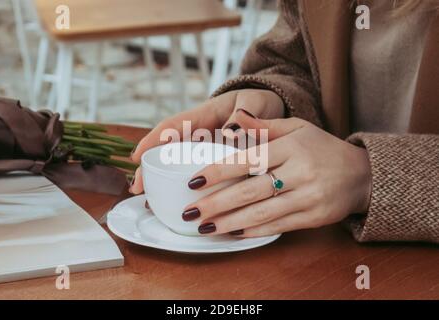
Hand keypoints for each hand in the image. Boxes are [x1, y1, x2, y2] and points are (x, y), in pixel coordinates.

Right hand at [129, 89, 283, 193]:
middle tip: (137, 187)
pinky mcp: (214, 161)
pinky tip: (180, 203)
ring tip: (149, 201)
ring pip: (178, 164)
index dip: (152, 139)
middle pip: (168, 149)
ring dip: (162, 180)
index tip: (137, 156)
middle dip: (150, 167)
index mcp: (204, 115)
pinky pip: (196, 173)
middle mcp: (198, 133)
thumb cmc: (259, 103)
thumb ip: (245, 113)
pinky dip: (186, 187)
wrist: (271, 111)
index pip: (173, 125)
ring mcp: (204, 148)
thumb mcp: (254, 102)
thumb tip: (231, 130)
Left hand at [182, 111, 371, 236]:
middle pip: (250, 191)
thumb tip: (234, 119)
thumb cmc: (321, 148)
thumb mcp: (297, 128)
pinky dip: (254, 231)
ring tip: (205, 227)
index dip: (219, 171)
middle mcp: (299, 172)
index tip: (194, 181)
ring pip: (262, 212)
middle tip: (190, 212)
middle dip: (216, 203)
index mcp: (291, 147)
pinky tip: (234, 233)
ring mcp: (308, 197)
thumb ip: (264, 126)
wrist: (361, 174)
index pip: (247, 160)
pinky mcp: (314, 217)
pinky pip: (279, 226)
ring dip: (230, 222)